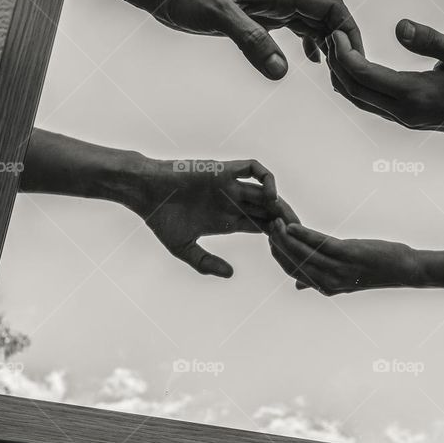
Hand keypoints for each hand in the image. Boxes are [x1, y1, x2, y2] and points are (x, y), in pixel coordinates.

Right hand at [132, 158, 276, 277]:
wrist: (144, 192)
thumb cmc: (160, 219)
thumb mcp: (183, 248)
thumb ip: (205, 262)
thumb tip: (231, 274)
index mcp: (227, 220)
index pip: (262, 226)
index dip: (277, 236)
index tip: (286, 250)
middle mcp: (233, 201)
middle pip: (270, 209)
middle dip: (286, 222)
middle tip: (299, 237)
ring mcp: (230, 185)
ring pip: (265, 191)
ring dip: (280, 203)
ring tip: (288, 220)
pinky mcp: (223, 170)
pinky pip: (252, 168)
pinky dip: (266, 178)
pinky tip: (270, 196)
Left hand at [141, 0, 363, 80]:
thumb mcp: (216, 18)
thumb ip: (251, 41)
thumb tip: (281, 71)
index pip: (329, 6)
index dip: (348, 31)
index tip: (353, 61)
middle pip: (326, 15)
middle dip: (342, 43)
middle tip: (344, 77)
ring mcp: (268, 3)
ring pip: (312, 21)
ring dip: (327, 45)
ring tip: (332, 75)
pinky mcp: (256, 12)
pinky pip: (294, 25)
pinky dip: (308, 43)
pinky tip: (306, 62)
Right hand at [269, 219, 421, 294]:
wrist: (404, 269)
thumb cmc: (375, 269)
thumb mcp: (345, 278)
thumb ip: (319, 280)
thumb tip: (298, 286)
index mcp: (326, 287)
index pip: (294, 272)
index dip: (279, 256)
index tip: (270, 240)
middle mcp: (330, 281)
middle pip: (294, 263)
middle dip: (278, 245)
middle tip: (269, 226)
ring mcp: (339, 269)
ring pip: (303, 254)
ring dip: (286, 237)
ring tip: (277, 222)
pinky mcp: (349, 255)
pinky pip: (320, 244)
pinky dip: (303, 234)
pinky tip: (293, 226)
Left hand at [325, 20, 443, 131]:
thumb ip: (428, 40)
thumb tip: (399, 26)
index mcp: (414, 95)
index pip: (364, 76)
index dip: (344, 54)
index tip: (336, 31)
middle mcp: (405, 113)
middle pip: (354, 91)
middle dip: (337, 65)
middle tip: (330, 36)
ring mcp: (406, 119)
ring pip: (361, 101)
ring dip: (343, 77)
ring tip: (336, 50)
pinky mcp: (409, 119)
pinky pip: (373, 104)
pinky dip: (358, 86)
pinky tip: (355, 68)